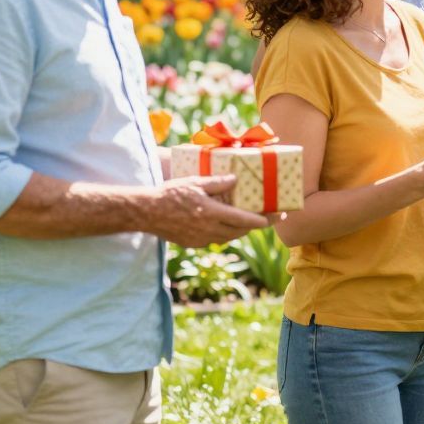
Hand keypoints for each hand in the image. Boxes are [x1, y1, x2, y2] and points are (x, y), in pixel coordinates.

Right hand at [146, 175, 272, 246]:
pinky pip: (215, 240)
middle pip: (240, 231)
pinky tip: (227, 225)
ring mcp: (200, 239)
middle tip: (270, 218)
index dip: (264, 220)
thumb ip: (217, 182)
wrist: (146, 213)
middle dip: (257, 225)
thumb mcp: (195, 182)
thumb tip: (236, 179)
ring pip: (229, 237)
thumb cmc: (171, 194)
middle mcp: (209, 229)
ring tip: (251, 222)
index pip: (245, 220)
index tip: (277, 217)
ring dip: (241, 230)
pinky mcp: (192, 243)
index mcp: (212, 214)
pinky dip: (225, 234)